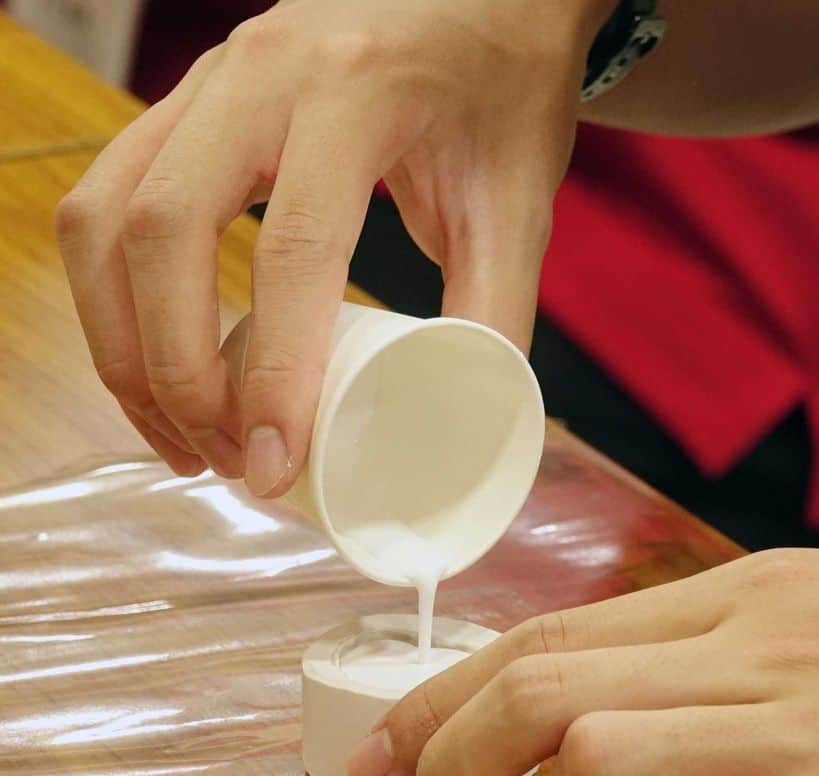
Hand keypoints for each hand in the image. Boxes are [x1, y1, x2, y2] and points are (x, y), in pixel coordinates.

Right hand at [56, 0, 609, 492]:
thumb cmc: (502, 90)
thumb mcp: (518, 204)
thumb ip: (495, 313)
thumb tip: (460, 426)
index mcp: (356, 93)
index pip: (293, 248)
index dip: (275, 371)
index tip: (273, 461)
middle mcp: (258, 74)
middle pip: (161, 230)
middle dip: (173, 367)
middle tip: (220, 457)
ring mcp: (207, 83)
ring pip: (104, 215)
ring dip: (120, 339)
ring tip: (176, 431)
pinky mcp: (187, 107)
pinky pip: (107, 199)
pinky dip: (115, 294)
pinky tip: (156, 358)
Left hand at [348, 549, 818, 775]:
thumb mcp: (815, 612)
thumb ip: (697, 649)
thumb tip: (581, 695)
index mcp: (743, 596)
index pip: (551, 632)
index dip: (445, 690)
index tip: (385, 742)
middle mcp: (761, 654)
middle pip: (546, 689)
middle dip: (454, 753)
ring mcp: (808, 739)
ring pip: (601, 760)